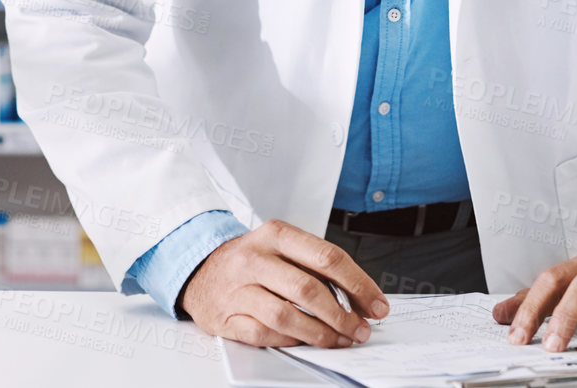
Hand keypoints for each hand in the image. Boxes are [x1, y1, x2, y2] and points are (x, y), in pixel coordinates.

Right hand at [180, 219, 390, 348]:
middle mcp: (254, 257)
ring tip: (339, 340)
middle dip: (343, 315)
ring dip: (320, 334)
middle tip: (360, 329)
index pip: (327, 257)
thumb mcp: (280, 248)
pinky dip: (290, 341)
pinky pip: (264, 334)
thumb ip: (315, 267)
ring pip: (287, 315)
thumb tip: (360, 298)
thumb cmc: (251, 261)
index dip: (359, 284)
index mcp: (275, 234)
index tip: (377, 305)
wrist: (200, 270)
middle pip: (308, 289)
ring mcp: (237, 287)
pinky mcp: (225, 316)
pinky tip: (305, 342)